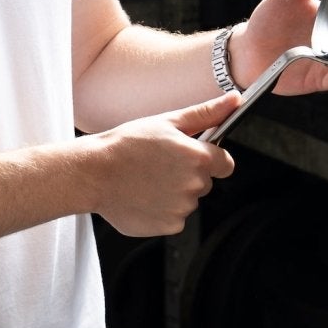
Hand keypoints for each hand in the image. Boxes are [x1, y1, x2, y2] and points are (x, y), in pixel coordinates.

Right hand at [91, 93, 237, 236]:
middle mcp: (195, 186)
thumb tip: (234, 100)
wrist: (93, 173)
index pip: (225, 163)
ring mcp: (183, 208)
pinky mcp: (169, 226)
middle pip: (204, 182)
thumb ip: (206, 113)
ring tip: (146, 179)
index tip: (193, 156)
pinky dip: (162, 209)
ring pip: (188, 200)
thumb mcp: (167, 122)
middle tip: (159, 164)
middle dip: (188, 174)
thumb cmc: (126, 144)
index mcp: (198, 158)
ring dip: (174, 192)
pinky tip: (143, 195)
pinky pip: (174, 217)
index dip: (211, 158)